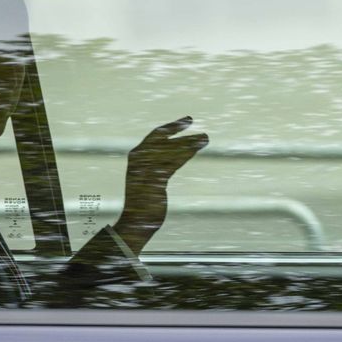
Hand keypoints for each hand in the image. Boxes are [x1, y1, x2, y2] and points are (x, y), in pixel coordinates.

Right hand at [113, 116, 207, 254]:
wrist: (136, 221)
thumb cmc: (143, 205)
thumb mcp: (150, 183)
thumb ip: (158, 171)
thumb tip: (169, 166)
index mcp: (136, 158)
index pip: (154, 136)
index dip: (170, 128)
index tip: (186, 121)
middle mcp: (139, 161)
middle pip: (161, 139)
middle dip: (177, 129)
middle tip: (192, 119)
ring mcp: (145, 170)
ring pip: (170, 151)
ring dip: (188, 143)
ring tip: (205, 137)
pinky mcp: (154, 180)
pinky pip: (172, 164)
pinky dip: (185, 155)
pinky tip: (197, 150)